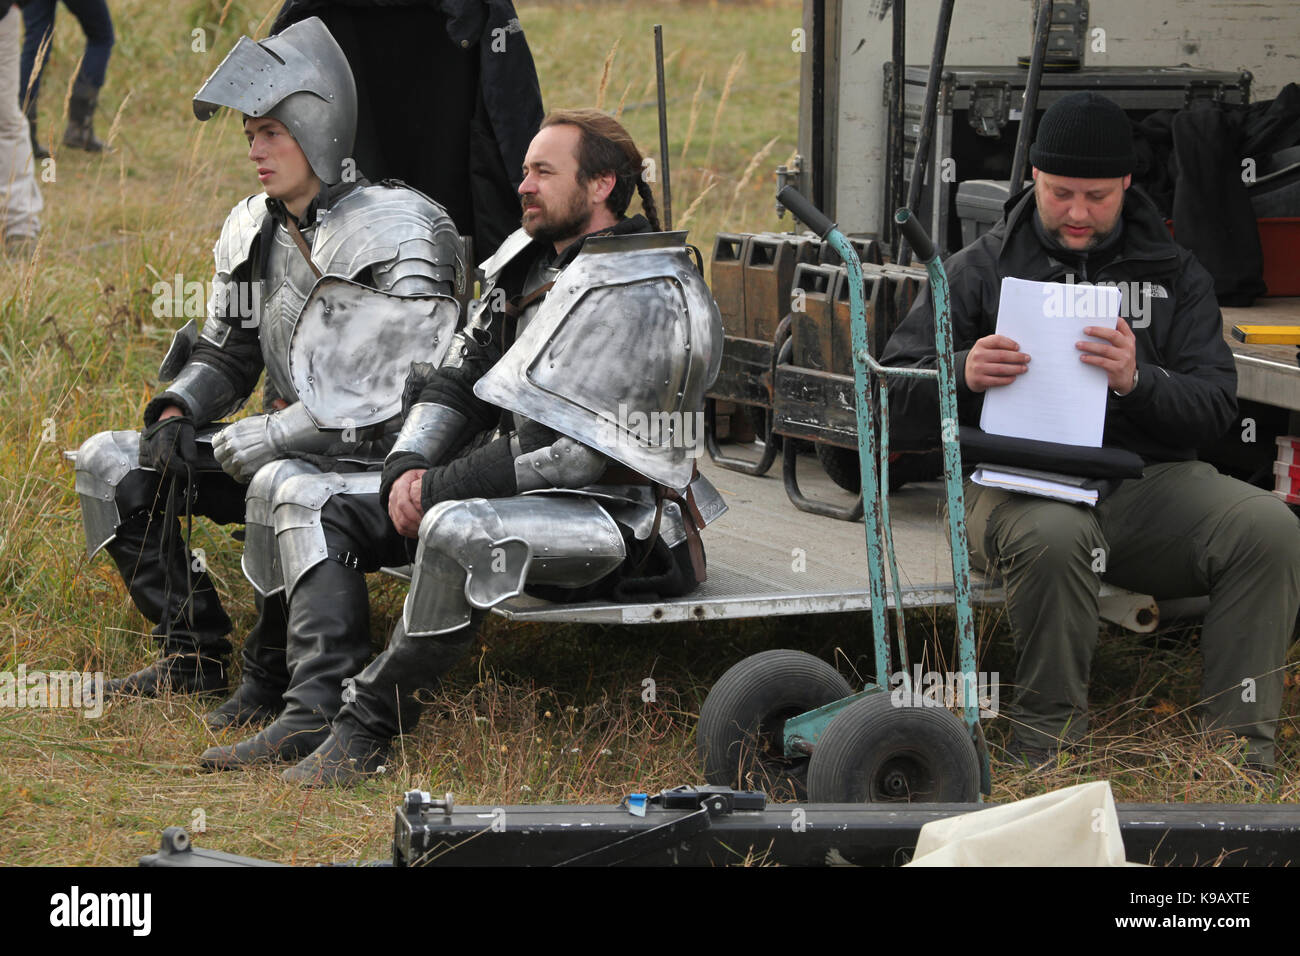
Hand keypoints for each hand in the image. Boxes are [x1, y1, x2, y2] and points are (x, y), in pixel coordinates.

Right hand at [139, 413, 197, 474]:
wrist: (168, 418)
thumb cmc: (180, 426)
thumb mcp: (188, 434)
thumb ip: (190, 450)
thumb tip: (191, 466)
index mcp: (164, 439)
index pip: (168, 459)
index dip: (179, 468)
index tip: (189, 471)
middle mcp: (153, 445)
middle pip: (161, 465)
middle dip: (175, 471)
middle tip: (186, 470)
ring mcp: (149, 449)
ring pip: (156, 467)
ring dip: (168, 471)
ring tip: (179, 467)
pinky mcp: (147, 452)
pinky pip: (151, 464)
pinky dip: (161, 468)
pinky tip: (170, 465)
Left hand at [212, 403, 335, 481]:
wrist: (283, 435)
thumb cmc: (269, 428)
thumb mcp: (246, 424)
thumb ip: (233, 432)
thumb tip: (226, 439)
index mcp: (230, 433)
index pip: (215, 443)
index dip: (221, 446)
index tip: (226, 448)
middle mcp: (232, 445)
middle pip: (219, 456)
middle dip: (225, 457)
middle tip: (234, 457)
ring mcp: (238, 458)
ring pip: (226, 468)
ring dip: (233, 467)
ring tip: (242, 465)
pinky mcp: (246, 469)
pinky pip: (237, 476)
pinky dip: (241, 475)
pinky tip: (247, 470)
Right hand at [388, 468, 426, 537]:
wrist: (401, 475)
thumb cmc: (414, 475)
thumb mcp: (421, 474)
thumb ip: (427, 481)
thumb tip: (439, 490)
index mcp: (400, 486)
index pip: (403, 504)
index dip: (414, 515)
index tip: (425, 520)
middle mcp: (393, 497)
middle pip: (401, 517)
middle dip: (415, 526)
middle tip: (428, 528)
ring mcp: (392, 506)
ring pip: (399, 524)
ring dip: (412, 531)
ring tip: (424, 532)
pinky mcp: (393, 513)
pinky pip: (398, 527)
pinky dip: (408, 532)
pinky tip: (418, 532)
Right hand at [964, 334, 1030, 391]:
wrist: (965, 373)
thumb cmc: (981, 359)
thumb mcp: (984, 348)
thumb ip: (997, 346)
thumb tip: (1018, 349)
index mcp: (981, 344)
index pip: (997, 340)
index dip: (1009, 343)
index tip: (1019, 347)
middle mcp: (978, 355)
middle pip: (1002, 355)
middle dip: (1017, 357)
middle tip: (1027, 359)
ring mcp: (978, 368)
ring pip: (1001, 369)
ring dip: (1015, 369)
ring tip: (1024, 369)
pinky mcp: (979, 380)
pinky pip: (996, 380)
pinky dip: (1007, 379)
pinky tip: (1014, 378)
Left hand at [1078, 318, 1137, 393]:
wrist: (1127, 380)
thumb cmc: (1119, 360)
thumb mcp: (1121, 348)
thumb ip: (1112, 338)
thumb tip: (1092, 329)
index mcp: (1128, 338)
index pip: (1122, 324)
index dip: (1111, 318)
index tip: (1097, 315)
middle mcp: (1128, 346)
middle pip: (1112, 335)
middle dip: (1097, 331)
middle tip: (1084, 330)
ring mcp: (1124, 357)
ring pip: (1105, 349)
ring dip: (1089, 346)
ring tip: (1078, 344)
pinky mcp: (1117, 368)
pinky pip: (1102, 362)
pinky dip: (1091, 359)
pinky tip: (1082, 357)